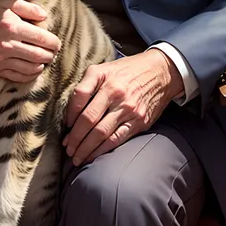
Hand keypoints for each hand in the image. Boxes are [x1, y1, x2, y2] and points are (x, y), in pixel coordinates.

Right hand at [0, 0, 60, 81]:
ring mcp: (1, 60)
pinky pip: (19, 77)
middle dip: (51, 54)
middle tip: (53, 52)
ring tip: (44, 60)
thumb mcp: (6, 3)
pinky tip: (34, 68)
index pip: (42, 38)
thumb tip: (44, 16)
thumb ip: (27, 7)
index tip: (56, 43)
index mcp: (12, 27)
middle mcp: (8, 45)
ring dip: (42, 65)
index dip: (54, 42)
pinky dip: (31, 75)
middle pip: (39, 55)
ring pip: (31, 68)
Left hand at [63, 49, 183, 165]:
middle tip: (67, 148)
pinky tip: (93, 156)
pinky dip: (102, 150)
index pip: (79, 97)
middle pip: (88, 119)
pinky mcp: (139, 121)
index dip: (69, 114)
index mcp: (104, 77)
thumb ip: (87, 84)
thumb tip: (71, 109)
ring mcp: (129, 109)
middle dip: (75, 137)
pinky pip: (117, 139)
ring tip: (77, 157)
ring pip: (101, 133)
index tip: (65, 127)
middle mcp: (116, 93)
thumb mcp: (105, 67)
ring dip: (86, 148)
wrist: (161, 72)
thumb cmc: (127, 70)